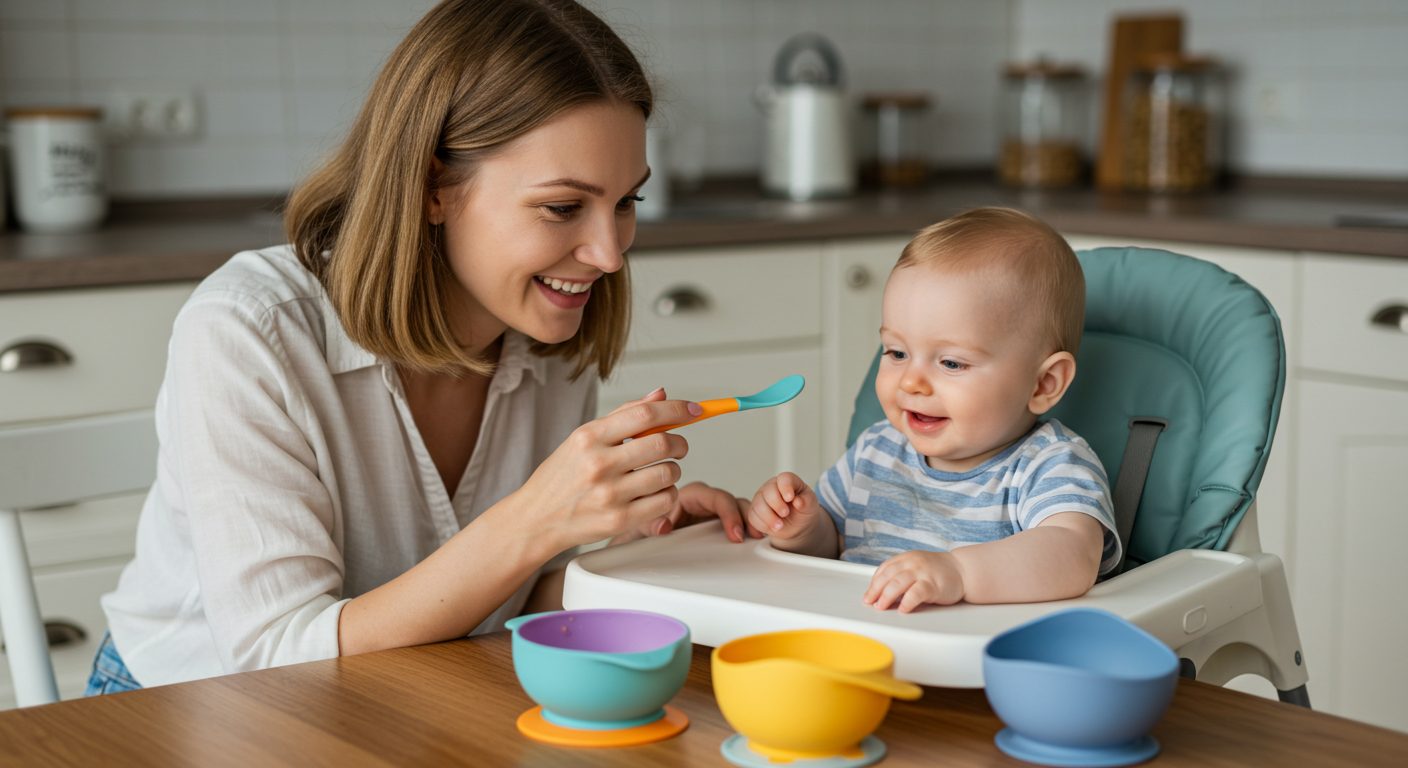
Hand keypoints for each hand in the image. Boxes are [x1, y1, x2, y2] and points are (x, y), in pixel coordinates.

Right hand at [515, 387, 701, 552]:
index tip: (694, 410)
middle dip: (680, 444)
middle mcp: (598, 464)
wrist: (536, 519)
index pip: (645, 415)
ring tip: (658, 472)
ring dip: (672, 471)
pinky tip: (652, 493)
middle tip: (678, 447)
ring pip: (668, 474)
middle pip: (662, 444)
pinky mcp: (618, 521)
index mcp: (589, 437)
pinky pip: (664, 502)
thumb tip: (662, 394)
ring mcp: (609, 495)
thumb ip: (624, 415)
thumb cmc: (563, 476)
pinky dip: (666, 495)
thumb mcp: (584, 439)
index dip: (677, 409)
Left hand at [615, 481, 754, 544]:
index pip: (714, 497)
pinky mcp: (717, 529)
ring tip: (761, 538)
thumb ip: (649, 525)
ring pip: (739, 512)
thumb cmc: (637, 533)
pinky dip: (748, 529)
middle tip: (756, 535)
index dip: (728, 512)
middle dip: (748, 516)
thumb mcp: (639, 529)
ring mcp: (711, 516)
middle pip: (733, 503)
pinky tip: (756, 542)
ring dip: (752, 522)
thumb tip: (663, 527)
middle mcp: (702, 504)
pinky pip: (737, 525)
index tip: (735, 532)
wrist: (632, 548)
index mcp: (687, 497)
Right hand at [747, 472, 821, 542]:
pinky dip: (764, 525)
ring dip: (769, 518)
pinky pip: (753, 517)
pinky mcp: (754, 511)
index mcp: (787, 481)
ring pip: (758, 506)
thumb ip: (806, 501)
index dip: (786, 488)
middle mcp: (771, 487)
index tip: (790, 498)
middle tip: (785, 514)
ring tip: (780, 525)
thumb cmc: (803, 510)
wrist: (797, 525)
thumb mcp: (810, 505)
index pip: (784, 479)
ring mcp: (761, 499)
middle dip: (777, 505)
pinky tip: (773, 527)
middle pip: (768, 492)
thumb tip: (798, 501)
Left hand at [863, 550, 965, 612]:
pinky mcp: (933, 584)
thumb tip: (882, 594)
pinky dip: (907, 602)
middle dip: (876, 590)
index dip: (874, 583)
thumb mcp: (916, 567)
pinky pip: (916, 593)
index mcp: (906, 558)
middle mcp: (912, 563)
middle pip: (888, 576)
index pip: (884, 569)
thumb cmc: (938, 571)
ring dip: (887, 596)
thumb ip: (901, 576)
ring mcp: (923, 572)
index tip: (868, 595)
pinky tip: (902, 609)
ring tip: (881, 607)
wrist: (963, 570)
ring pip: (898, 583)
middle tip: (870, 602)